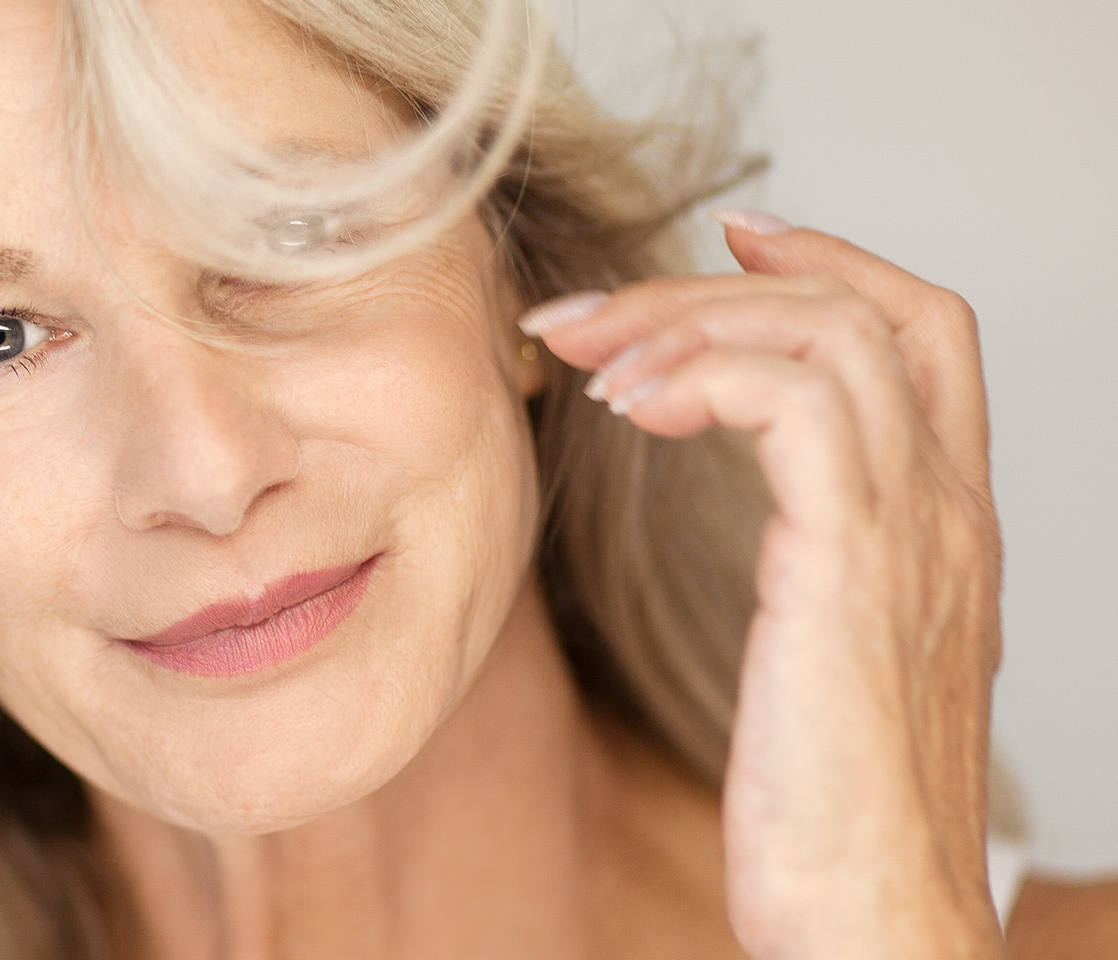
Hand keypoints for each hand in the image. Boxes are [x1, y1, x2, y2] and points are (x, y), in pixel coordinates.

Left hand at [522, 211, 1005, 959]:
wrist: (876, 923)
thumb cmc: (836, 819)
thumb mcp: (832, 667)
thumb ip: (820, 576)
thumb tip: (756, 532)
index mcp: (945, 528)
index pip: (924, 334)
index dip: (833, 262)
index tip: (731, 239)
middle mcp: (947, 512)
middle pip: (862, 312)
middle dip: (711, 285)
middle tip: (588, 309)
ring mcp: (912, 535)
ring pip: (824, 338)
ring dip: (683, 320)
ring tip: (584, 355)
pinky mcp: (850, 569)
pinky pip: (793, 404)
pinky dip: (702, 374)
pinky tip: (626, 409)